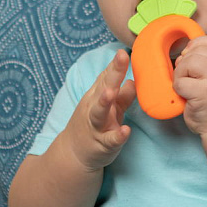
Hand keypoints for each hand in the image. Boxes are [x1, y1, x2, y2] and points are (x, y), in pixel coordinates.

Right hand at [64, 49, 135, 169]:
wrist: (73, 154)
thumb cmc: (94, 126)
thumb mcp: (109, 109)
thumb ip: (122, 96)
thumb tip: (133, 80)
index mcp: (97, 96)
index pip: (106, 77)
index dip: (115, 65)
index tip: (122, 51)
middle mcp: (95, 107)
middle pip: (104, 87)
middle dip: (113, 73)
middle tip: (121, 57)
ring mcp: (97, 126)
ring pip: (99, 111)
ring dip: (105, 101)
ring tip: (112, 92)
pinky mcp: (102, 144)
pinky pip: (110, 140)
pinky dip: (117, 135)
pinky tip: (125, 130)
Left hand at [173, 36, 206, 133]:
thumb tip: (184, 49)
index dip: (195, 47)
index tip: (191, 62)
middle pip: (197, 50)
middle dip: (185, 63)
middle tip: (188, 79)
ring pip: (188, 62)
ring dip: (180, 74)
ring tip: (187, 87)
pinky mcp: (205, 93)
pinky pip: (181, 82)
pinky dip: (178, 88)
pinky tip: (186, 97)